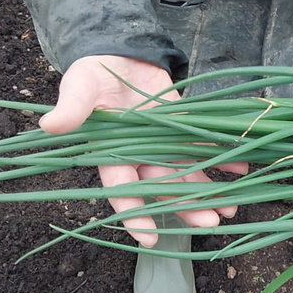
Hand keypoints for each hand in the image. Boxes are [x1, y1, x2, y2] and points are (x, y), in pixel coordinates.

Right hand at [39, 55, 247, 245]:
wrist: (118, 53)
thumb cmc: (92, 74)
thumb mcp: (79, 87)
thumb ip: (72, 108)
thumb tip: (50, 125)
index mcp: (111, 154)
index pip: (122, 190)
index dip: (134, 215)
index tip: (149, 240)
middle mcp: (140, 156)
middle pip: (164, 189)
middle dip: (187, 207)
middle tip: (211, 224)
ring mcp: (164, 144)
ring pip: (187, 175)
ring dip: (209, 191)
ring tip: (232, 209)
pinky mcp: (182, 128)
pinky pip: (204, 148)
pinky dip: (222, 158)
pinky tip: (242, 169)